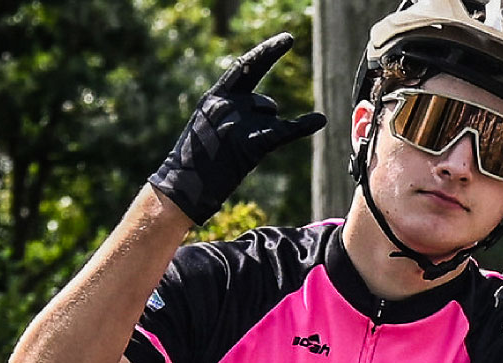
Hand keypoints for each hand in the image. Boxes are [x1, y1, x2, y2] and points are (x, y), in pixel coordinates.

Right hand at [149, 35, 326, 225]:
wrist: (183, 184)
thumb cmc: (198, 158)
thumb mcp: (211, 123)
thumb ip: (236, 109)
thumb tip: (270, 107)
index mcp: (214, 98)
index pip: (243, 69)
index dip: (264, 53)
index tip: (282, 41)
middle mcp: (226, 105)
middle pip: (262, 100)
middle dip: (270, 64)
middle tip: (287, 39)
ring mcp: (238, 123)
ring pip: (270, 117)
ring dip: (265, 131)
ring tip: (240, 150)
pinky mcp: (250, 144)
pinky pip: (284, 132)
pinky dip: (303, 125)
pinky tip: (319, 120)